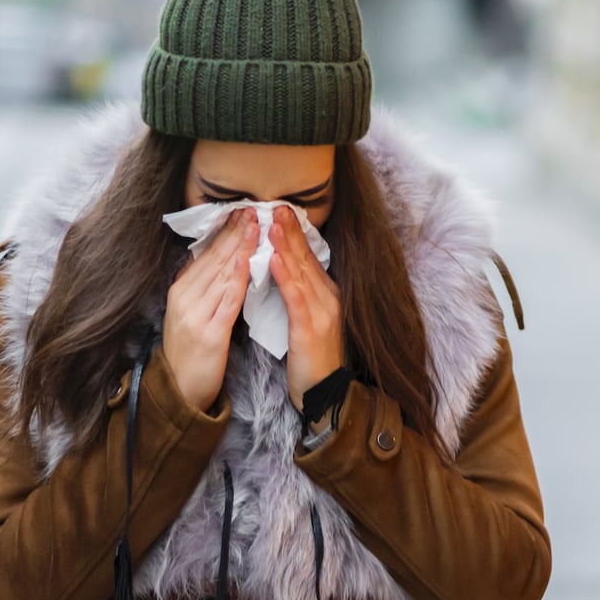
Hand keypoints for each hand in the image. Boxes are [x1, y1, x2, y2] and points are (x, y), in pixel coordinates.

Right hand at [163, 208, 255, 410]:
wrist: (180, 391)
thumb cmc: (190, 353)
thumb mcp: (190, 314)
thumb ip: (203, 288)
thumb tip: (221, 261)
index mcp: (180, 291)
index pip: (206, 255)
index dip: (225, 233)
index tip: (241, 212)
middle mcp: (185, 298)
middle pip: (215, 259)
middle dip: (235, 232)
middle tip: (253, 209)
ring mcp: (196, 315)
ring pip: (223, 274)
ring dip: (240, 247)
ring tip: (256, 225)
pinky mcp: (210, 333)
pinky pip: (228, 300)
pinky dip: (240, 278)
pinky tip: (251, 261)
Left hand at [268, 204, 343, 405]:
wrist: (327, 396)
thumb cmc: (312, 361)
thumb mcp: (307, 322)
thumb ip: (298, 297)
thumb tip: (281, 273)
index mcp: (325, 296)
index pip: (307, 259)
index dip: (293, 234)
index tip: (279, 210)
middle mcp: (327, 299)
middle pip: (305, 259)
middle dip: (289, 231)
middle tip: (275, 204)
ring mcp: (322, 313)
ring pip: (301, 273)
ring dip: (286, 246)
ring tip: (272, 222)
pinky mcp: (311, 329)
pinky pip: (296, 299)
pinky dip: (285, 277)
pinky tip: (274, 261)